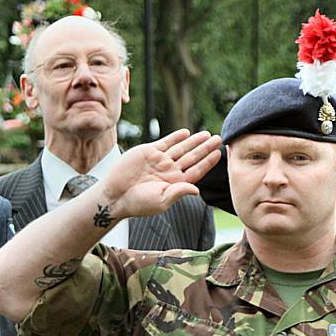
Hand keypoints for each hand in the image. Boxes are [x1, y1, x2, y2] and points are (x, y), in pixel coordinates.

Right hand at [104, 129, 221, 217]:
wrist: (116, 195)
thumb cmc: (139, 203)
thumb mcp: (162, 200)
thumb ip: (179, 192)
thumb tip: (197, 190)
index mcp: (176, 183)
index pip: (197, 170)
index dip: (208, 162)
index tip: (219, 153)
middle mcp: (170, 171)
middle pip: (192, 157)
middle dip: (205, 148)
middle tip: (219, 139)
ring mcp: (160, 160)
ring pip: (181, 148)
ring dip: (194, 141)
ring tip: (207, 134)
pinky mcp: (148, 152)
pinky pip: (166, 142)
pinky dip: (176, 137)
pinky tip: (186, 133)